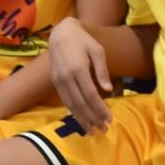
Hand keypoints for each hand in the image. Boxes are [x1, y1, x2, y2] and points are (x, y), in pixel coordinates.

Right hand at [48, 18, 112, 133]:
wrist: (60, 33)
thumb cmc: (83, 40)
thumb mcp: (98, 50)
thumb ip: (102, 71)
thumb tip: (108, 90)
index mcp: (79, 69)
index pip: (91, 95)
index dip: (100, 109)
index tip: (110, 119)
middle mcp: (66, 77)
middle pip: (80, 103)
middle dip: (92, 118)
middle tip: (103, 130)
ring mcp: (59, 80)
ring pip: (71, 105)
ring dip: (82, 119)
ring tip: (92, 131)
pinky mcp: (55, 82)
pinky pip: (65, 100)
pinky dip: (73, 112)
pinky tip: (80, 119)